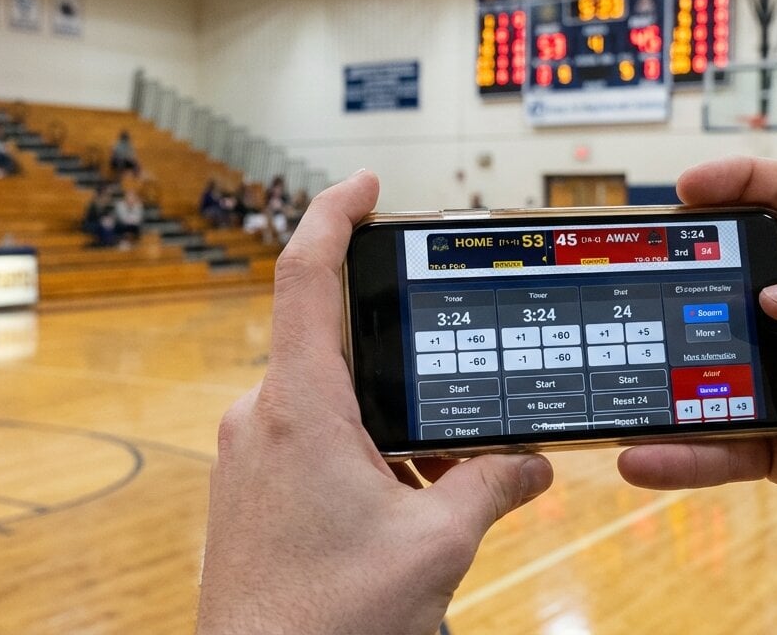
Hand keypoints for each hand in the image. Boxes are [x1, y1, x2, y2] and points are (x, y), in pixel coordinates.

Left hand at [196, 171, 552, 634]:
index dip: (335, 212)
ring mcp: (246, 456)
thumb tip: (531, 465)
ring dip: (385, 423)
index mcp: (299, 407)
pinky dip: (358, 454)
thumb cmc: (327, 621)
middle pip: (333, 345)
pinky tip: (399, 505)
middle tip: (455, 381)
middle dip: (399, 359)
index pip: (305, 273)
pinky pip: (307, 442)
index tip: (366, 184)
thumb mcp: (436, 545)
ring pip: (325, 403)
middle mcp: (259, 418)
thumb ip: (491, 486)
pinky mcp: (246, 490)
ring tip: (436, 481)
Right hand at [619, 157, 776, 585]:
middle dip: (681, 273)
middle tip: (635, 277)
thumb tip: (773, 293)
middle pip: (734, 283)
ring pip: (711, 366)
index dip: (743, 184)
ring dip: (667, 370)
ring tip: (623, 370)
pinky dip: (680, 454)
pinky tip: (641, 456)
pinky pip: (719, 446)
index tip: (689, 187)